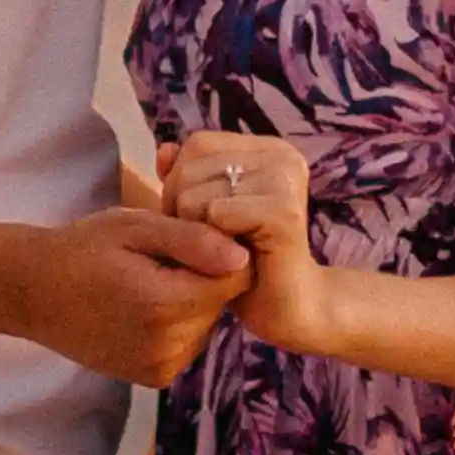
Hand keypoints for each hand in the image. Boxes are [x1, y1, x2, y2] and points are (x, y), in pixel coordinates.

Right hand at [5, 203, 249, 389]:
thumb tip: (243, 256)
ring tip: (147, 282)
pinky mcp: (154, 378)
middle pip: (223, 302)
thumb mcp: (134, 227)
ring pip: (208, 323)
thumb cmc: (81, 249)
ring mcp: (162, 367)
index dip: (223, 251)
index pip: (238, 278)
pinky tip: (143, 307)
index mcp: (166, 305)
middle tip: (159, 259)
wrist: (32, 293)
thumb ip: (191, 240)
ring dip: (190, 301)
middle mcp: (169, 345)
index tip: (193, 238)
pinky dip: (176, 324)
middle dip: (204, 277)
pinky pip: (188, 343)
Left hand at [159, 131, 336, 351]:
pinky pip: (215, 215)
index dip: (182, 184)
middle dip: (183, 210)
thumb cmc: (248, 262)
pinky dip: (211, 243)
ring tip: (225, 251)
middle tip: (214, 242)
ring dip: (196, 232)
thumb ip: (187, 179)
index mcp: (270, 149)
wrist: (290, 308)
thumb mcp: (208, 213)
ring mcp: (285, 181)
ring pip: (195, 194)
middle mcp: (283, 157)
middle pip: (191, 168)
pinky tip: (233, 258)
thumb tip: (163, 150)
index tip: (202, 220)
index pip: (197, 145)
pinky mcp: (283, 212)